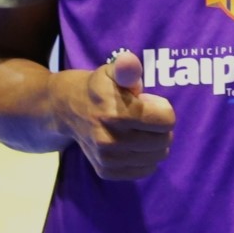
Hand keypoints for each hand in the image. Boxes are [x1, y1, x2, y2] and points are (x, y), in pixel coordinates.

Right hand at [53, 49, 175, 180]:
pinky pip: (144, 170)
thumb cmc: (98, 88)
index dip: (162, 108)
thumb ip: (126, 68)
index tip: (147, 103)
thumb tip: (129, 61)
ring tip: (138, 130)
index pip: (167, 120)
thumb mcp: (112, 72)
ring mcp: (108, 159)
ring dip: (154, 143)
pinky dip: (145, 159)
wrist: (66, 109)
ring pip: (157, 157)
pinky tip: (133, 145)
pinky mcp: (106, 171)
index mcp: (116, 114)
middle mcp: (111, 140)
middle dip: (160, 127)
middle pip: (164, 140)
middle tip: (143, 117)